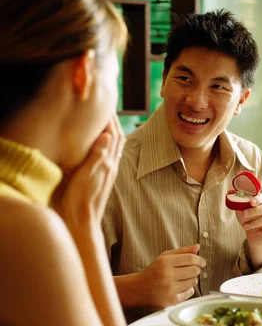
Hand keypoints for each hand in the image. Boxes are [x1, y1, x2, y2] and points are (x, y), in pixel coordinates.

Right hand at [52, 115, 124, 231]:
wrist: (83, 221)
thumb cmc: (81, 200)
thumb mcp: (86, 176)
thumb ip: (97, 155)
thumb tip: (107, 135)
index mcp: (107, 162)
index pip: (112, 134)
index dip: (110, 118)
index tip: (105, 104)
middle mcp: (111, 165)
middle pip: (117, 137)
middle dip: (113, 121)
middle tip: (107, 107)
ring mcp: (108, 171)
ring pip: (115, 146)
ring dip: (112, 131)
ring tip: (106, 120)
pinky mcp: (103, 177)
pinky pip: (110, 155)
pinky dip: (108, 143)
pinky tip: (104, 143)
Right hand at [136, 244, 205, 307]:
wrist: (139, 289)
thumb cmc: (153, 271)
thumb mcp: (164, 257)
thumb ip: (181, 251)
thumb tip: (197, 247)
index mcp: (165, 262)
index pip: (190, 258)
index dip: (199, 259)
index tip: (202, 262)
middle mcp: (167, 275)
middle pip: (194, 270)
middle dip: (194, 269)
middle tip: (189, 270)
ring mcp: (169, 289)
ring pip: (193, 282)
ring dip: (191, 279)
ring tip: (182, 279)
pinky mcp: (171, 301)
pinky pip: (190, 293)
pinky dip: (188, 290)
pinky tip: (180, 287)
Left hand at [233, 192, 261, 248]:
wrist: (252, 234)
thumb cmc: (248, 218)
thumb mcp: (241, 209)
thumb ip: (236, 200)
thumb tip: (230, 191)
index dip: (258, 199)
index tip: (250, 202)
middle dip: (255, 211)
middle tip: (244, 215)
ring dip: (256, 222)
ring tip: (246, 226)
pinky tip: (259, 232)